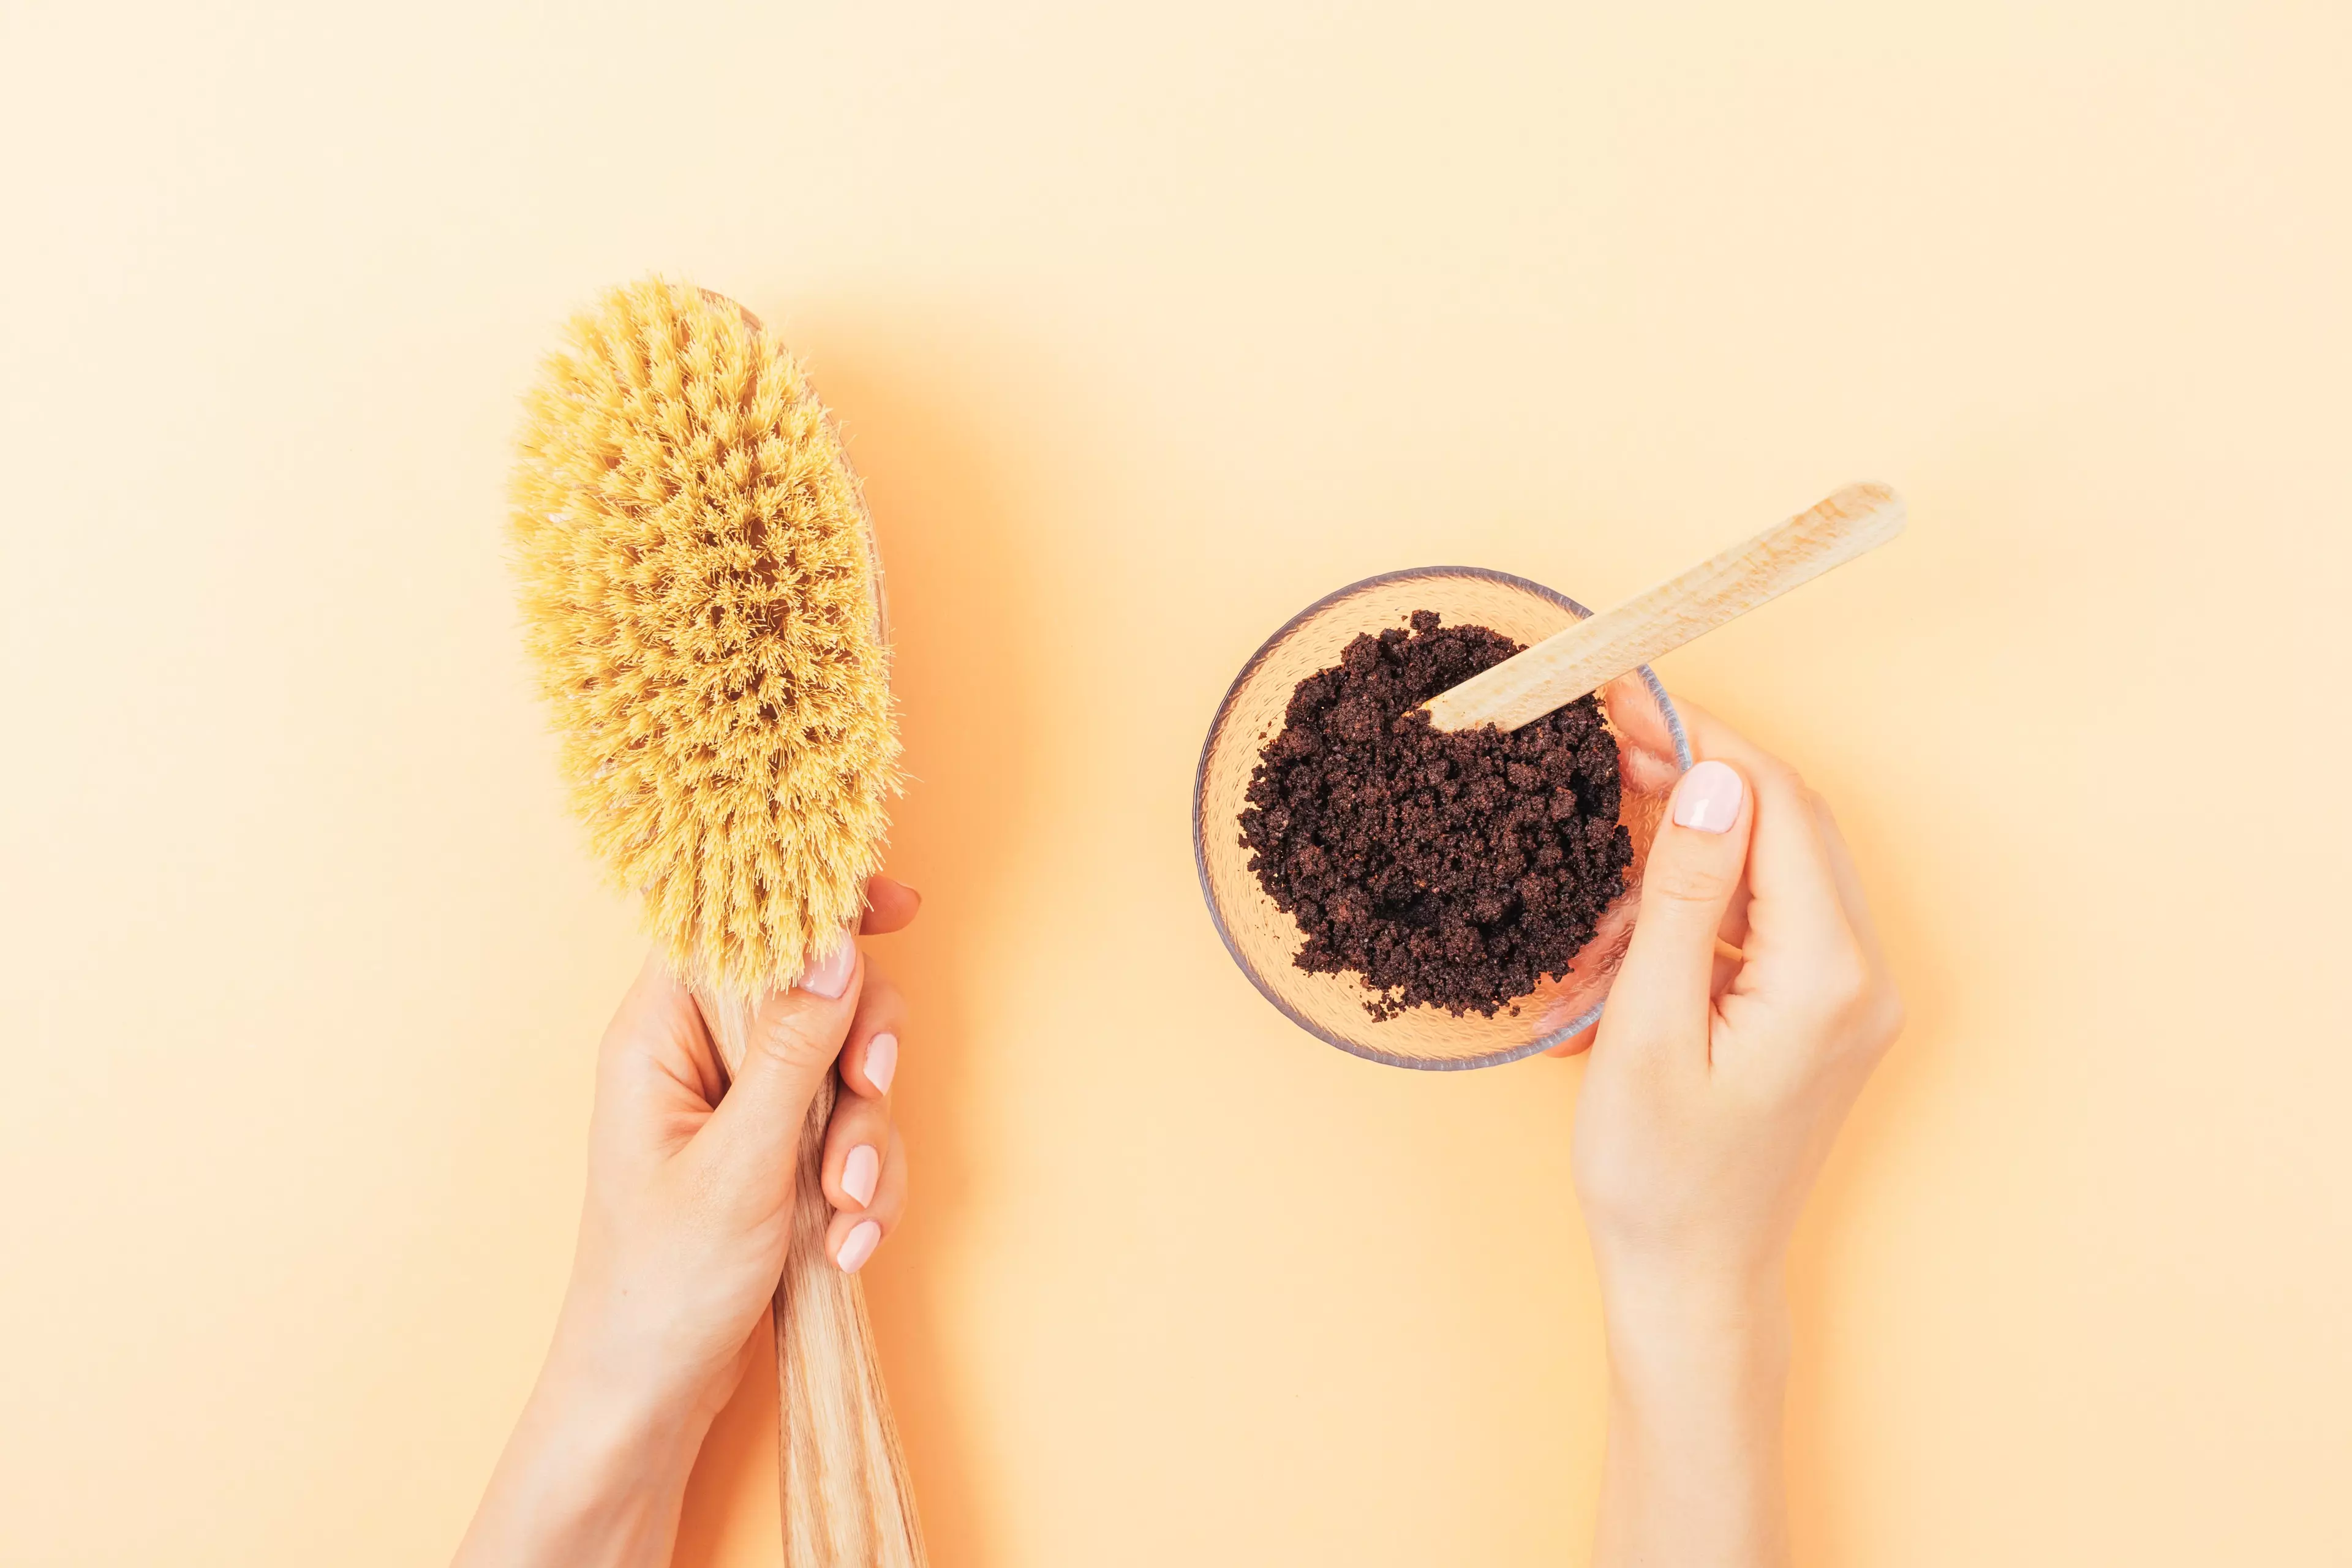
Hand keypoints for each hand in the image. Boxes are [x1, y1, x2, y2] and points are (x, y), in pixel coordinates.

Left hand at [453, 875, 919, 1567]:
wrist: (650, 1396)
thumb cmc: (661, 1284)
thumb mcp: (739, 1163)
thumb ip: (793, 1050)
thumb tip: (836, 948)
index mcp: (660, 1036)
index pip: (738, 926)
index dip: (816, 903)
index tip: (897, 906)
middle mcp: (701, 1059)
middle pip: (817, 996)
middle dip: (860, 1055)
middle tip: (871, 1090)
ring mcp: (744, 1111)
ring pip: (846, 1073)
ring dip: (866, 1141)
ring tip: (848, 1211)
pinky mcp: (777, 1159)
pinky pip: (849, 1138)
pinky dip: (864, 1190)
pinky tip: (848, 1246)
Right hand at [1569, 705, 1901, 1567]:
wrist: (1693, 1282)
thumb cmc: (1659, 1178)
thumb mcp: (1646, 1030)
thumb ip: (1685, 898)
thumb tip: (1710, 782)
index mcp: (1828, 975)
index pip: (1777, 806)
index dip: (1703, 741)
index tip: (1626, 703)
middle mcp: (1861, 975)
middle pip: (1787, 823)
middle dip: (1695, 779)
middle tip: (1606, 753)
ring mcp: (1850, 995)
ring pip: (1775, 866)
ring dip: (1687, 856)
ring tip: (1600, 913)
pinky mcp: (1824, 1012)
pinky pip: (1767, 918)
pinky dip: (1699, 907)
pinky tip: (1630, 943)